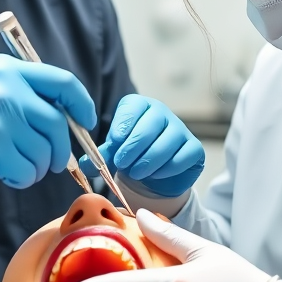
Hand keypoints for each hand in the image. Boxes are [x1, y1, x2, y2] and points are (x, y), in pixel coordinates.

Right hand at [0, 54, 95, 193]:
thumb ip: (24, 91)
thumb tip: (69, 117)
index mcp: (8, 69)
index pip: (63, 83)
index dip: (83, 105)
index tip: (86, 122)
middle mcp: (6, 89)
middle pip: (59, 123)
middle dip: (61, 149)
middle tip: (52, 160)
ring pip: (45, 152)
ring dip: (37, 167)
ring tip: (15, 164)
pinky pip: (27, 172)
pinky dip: (22, 179)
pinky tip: (4, 173)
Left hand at [80, 94, 203, 198]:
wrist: (155, 174)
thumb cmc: (131, 156)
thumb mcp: (114, 153)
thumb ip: (100, 156)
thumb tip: (87, 164)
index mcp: (139, 106)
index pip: (132, 107)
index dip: (123, 125)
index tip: (114, 142)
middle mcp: (161, 113)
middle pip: (150, 125)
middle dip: (133, 147)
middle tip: (122, 163)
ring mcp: (180, 129)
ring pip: (166, 142)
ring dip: (148, 161)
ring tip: (136, 172)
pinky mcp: (194, 148)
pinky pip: (181, 157)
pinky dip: (166, 169)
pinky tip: (155, 174)